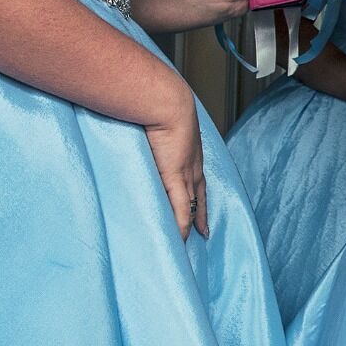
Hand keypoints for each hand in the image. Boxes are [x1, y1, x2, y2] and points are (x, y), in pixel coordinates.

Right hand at [144, 80, 207, 238]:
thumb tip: (140, 132)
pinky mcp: (177, 178)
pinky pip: (182, 209)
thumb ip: (151, 132)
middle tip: (205, 233)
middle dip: (202, 216)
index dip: (200, 196)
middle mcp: (193, 166)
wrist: (165, 102)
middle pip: (200, 198)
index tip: (202, 209)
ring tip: (189, 242)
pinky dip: (182, 225)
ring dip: (191, 225)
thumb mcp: (159, 122)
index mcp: (190, 153)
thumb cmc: (158, 105)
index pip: (198, 181)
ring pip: (192, 207)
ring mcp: (187, 174)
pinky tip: (181, 239)